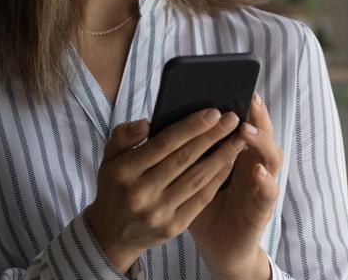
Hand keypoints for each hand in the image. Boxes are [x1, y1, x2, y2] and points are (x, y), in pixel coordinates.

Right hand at [83, 109, 247, 272]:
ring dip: (222, 156)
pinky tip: (230, 163)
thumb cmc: (115, 187)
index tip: (213, 112)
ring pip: (197, 178)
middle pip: (184, 158)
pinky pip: (201, 198)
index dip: (191, 127)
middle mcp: (141, 193)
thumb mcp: (109, 158)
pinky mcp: (174, 227)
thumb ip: (124, 135)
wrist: (112, 235)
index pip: (164, 143)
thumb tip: (147, 123)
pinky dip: (218, 179)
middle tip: (232, 119)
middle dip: (212, 136)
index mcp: (124, 171)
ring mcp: (159, 212)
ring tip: (239, 139)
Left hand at [188, 92, 281, 278]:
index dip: (242, 105)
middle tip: (248, 97)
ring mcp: (262, 185)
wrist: (217, 247)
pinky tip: (256, 169)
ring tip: (246, 129)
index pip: (244, 121)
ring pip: (271, 157)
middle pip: (262, 133)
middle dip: (256, 115)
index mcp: (237, 153)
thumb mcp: (186, 175)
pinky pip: (268, 192)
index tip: (234, 84)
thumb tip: (161, 122)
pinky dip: (265, 180)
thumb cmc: (200, 207)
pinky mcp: (263, 209)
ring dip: (261, 141)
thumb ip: (179, 151)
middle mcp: (254, 163)